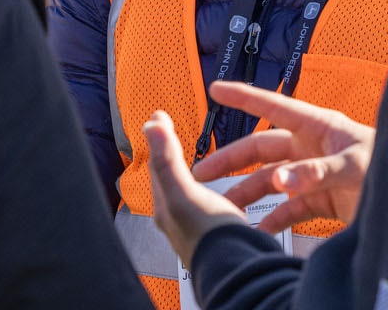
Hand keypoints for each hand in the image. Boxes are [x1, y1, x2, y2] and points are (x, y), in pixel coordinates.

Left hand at [144, 110, 249, 264]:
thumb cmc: (210, 237)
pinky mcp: (217, 234)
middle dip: (169, 155)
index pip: (157, 163)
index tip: (159, 116)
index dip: (159, 136)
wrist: (237, 271)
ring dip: (190, 173)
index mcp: (166, 206)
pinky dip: (209, 192)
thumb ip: (167, 160)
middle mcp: (177, 218)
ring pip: (188, 192)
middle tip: (169, 132)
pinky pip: (207, 206)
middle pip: (170, 178)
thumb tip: (150, 126)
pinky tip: (219, 194)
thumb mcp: (185, 193)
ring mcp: (197, 226)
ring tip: (198, 160)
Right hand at [192, 81, 374, 232]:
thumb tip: (280, 181)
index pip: (273, 106)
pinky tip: (258, 233)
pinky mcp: (323, 199)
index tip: (215, 88)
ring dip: (247, 195)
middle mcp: (312, 147)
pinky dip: (273, 220)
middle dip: (230, 160)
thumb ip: (316, 173)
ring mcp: (315, 173)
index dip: (243, 96)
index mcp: (318, 126)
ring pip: (270, 181)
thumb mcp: (355, 167)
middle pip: (261, 149)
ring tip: (224, 211)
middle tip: (200, 173)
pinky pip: (289, 209)